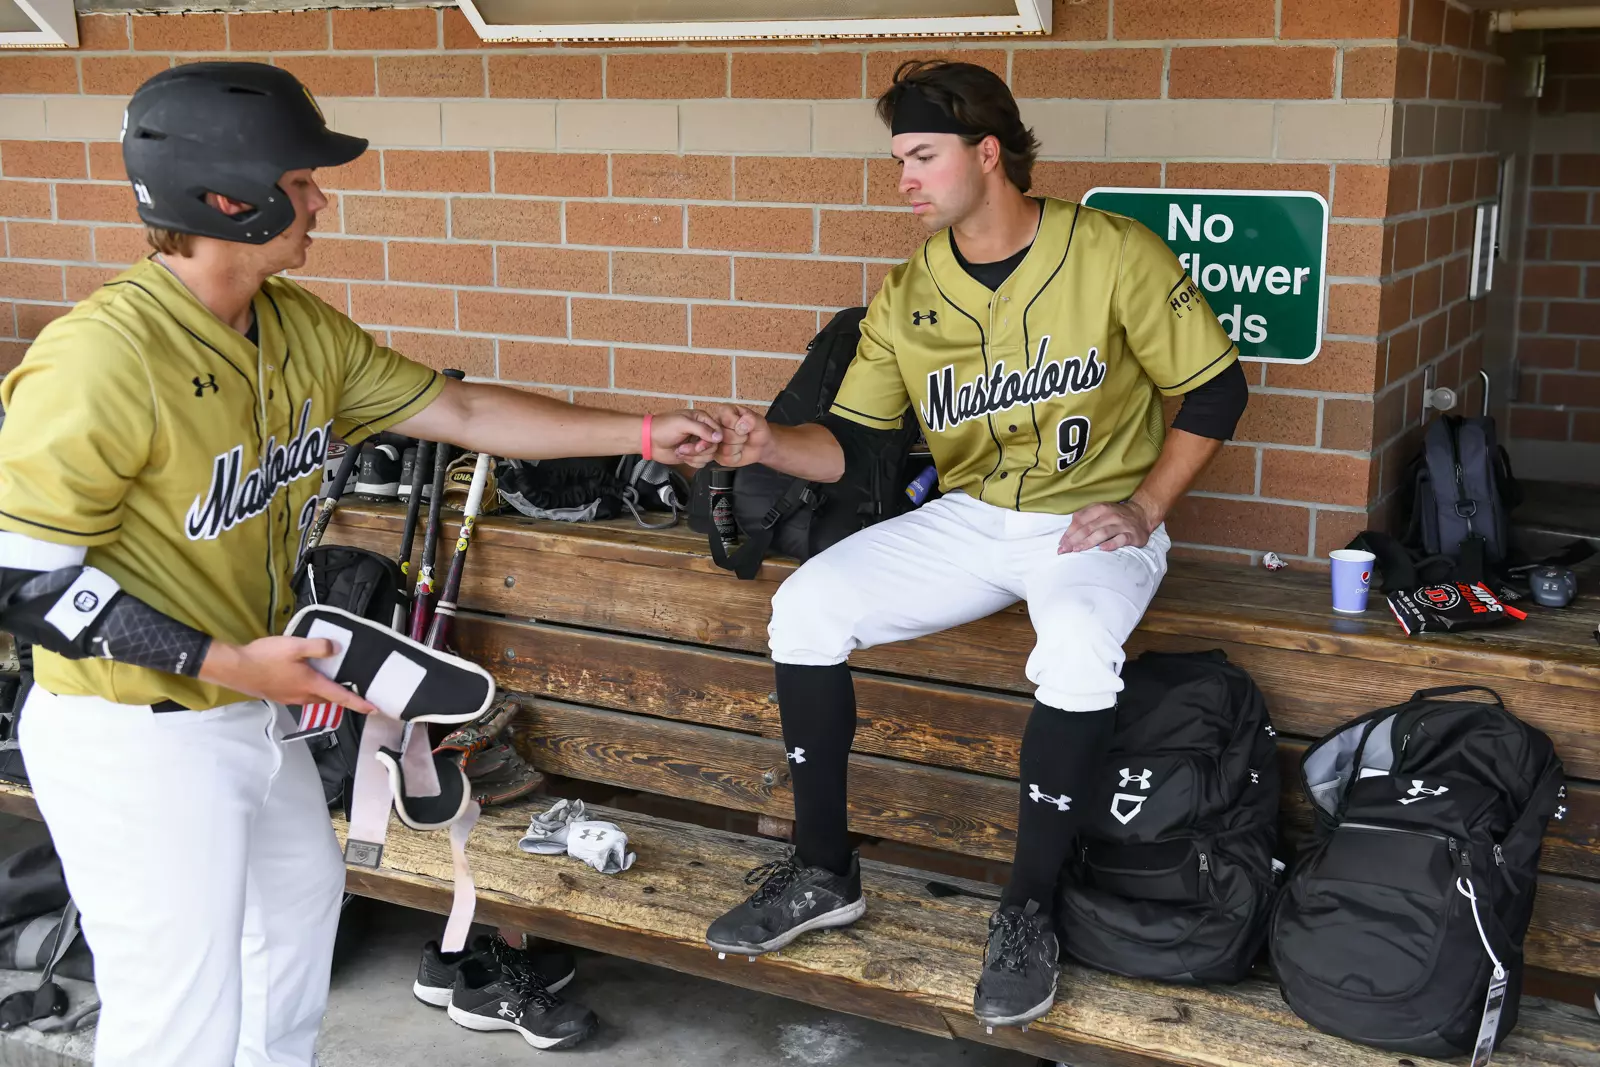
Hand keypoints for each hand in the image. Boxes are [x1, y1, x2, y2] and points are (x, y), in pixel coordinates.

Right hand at [198, 636, 378, 712]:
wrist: (236, 668)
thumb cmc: (265, 657)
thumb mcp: (295, 646)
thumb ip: (319, 647)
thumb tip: (337, 649)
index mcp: (311, 685)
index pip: (341, 697)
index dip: (359, 703)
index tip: (374, 709)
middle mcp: (302, 696)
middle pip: (329, 699)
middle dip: (343, 698)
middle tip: (355, 692)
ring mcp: (289, 698)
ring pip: (314, 698)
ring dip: (326, 693)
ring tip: (333, 684)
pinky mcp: (279, 695)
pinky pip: (302, 695)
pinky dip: (311, 690)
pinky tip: (306, 678)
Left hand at [652, 409, 721, 466]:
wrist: (649, 441)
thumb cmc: (663, 428)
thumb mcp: (683, 424)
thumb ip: (702, 429)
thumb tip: (719, 437)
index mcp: (702, 420)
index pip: (718, 432)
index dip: (711, 441)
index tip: (700, 444)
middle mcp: (702, 432)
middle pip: (713, 446)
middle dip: (698, 450)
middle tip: (684, 447)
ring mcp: (697, 444)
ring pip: (708, 456)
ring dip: (692, 456)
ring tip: (680, 450)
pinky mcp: (693, 455)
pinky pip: (701, 463)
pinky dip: (691, 461)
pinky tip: (681, 454)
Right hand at [701, 404, 769, 467]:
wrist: (761, 446)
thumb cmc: (758, 430)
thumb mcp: (759, 421)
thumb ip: (751, 419)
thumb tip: (740, 425)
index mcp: (724, 412)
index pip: (726, 418)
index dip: (738, 424)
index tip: (744, 426)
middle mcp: (716, 426)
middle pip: (724, 435)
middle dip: (740, 438)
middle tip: (744, 435)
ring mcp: (714, 441)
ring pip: (725, 449)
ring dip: (738, 448)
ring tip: (741, 443)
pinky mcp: (717, 455)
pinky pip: (725, 459)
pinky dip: (736, 457)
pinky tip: (739, 451)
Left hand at [1058, 500, 1155, 553]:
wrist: (1141, 515)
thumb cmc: (1115, 516)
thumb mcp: (1099, 511)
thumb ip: (1084, 519)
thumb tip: (1067, 534)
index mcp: (1100, 508)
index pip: (1081, 520)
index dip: (1069, 532)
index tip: (1061, 543)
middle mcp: (1110, 515)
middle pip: (1089, 527)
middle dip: (1074, 539)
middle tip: (1064, 550)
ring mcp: (1122, 525)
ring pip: (1102, 533)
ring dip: (1088, 542)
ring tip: (1077, 550)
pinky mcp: (1132, 535)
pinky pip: (1121, 539)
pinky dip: (1111, 544)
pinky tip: (1102, 549)